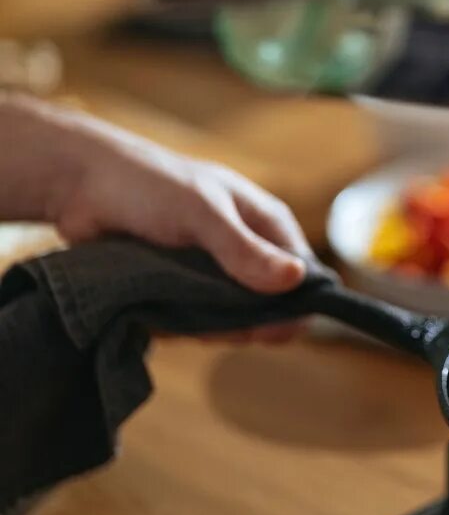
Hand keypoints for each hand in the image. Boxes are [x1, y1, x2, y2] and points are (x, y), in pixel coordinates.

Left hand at [1, 95, 308, 342]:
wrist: (80, 186)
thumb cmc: (149, 184)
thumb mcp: (202, 214)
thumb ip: (244, 250)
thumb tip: (295, 279)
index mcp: (266, 225)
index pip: (303, 276)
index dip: (294, 307)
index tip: (268, 331)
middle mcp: (247, 251)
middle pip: (270, 306)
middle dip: (245, 323)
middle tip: (212, 325)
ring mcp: (215, 273)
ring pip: (233, 320)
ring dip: (211, 327)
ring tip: (181, 315)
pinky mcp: (183, 290)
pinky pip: (197, 321)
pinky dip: (184, 326)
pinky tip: (163, 317)